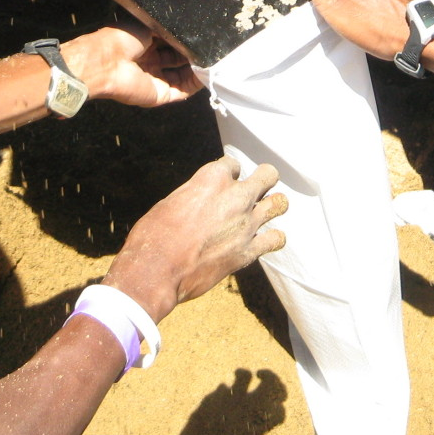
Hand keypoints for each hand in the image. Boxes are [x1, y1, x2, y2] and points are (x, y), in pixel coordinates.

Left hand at [62, 23, 198, 107]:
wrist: (106, 61)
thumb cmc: (121, 38)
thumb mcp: (147, 24)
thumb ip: (167, 28)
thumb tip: (186, 26)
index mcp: (144, 44)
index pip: (169, 43)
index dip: (183, 40)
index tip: (200, 36)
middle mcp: (149, 62)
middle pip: (176, 60)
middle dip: (191, 54)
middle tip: (209, 47)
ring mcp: (154, 80)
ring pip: (181, 77)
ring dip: (196, 70)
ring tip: (213, 59)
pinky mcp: (158, 95)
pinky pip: (181, 91)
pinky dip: (195, 84)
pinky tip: (207, 73)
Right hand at [103, 156, 286, 321]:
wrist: (157, 270)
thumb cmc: (155, 234)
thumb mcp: (171, 202)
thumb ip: (195, 195)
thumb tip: (202, 200)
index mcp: (212, 178)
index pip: (232, 164)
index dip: (228, 173)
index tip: (223, 183)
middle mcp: (235, 197)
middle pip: (267, 175)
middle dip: (263, 179)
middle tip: (255, 189)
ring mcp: (246, 224)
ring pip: (279, 204)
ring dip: (273, 206)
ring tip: (265, 211)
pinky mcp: (248, 251)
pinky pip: (275, 239)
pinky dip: (273, 239)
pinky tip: (265, 240)